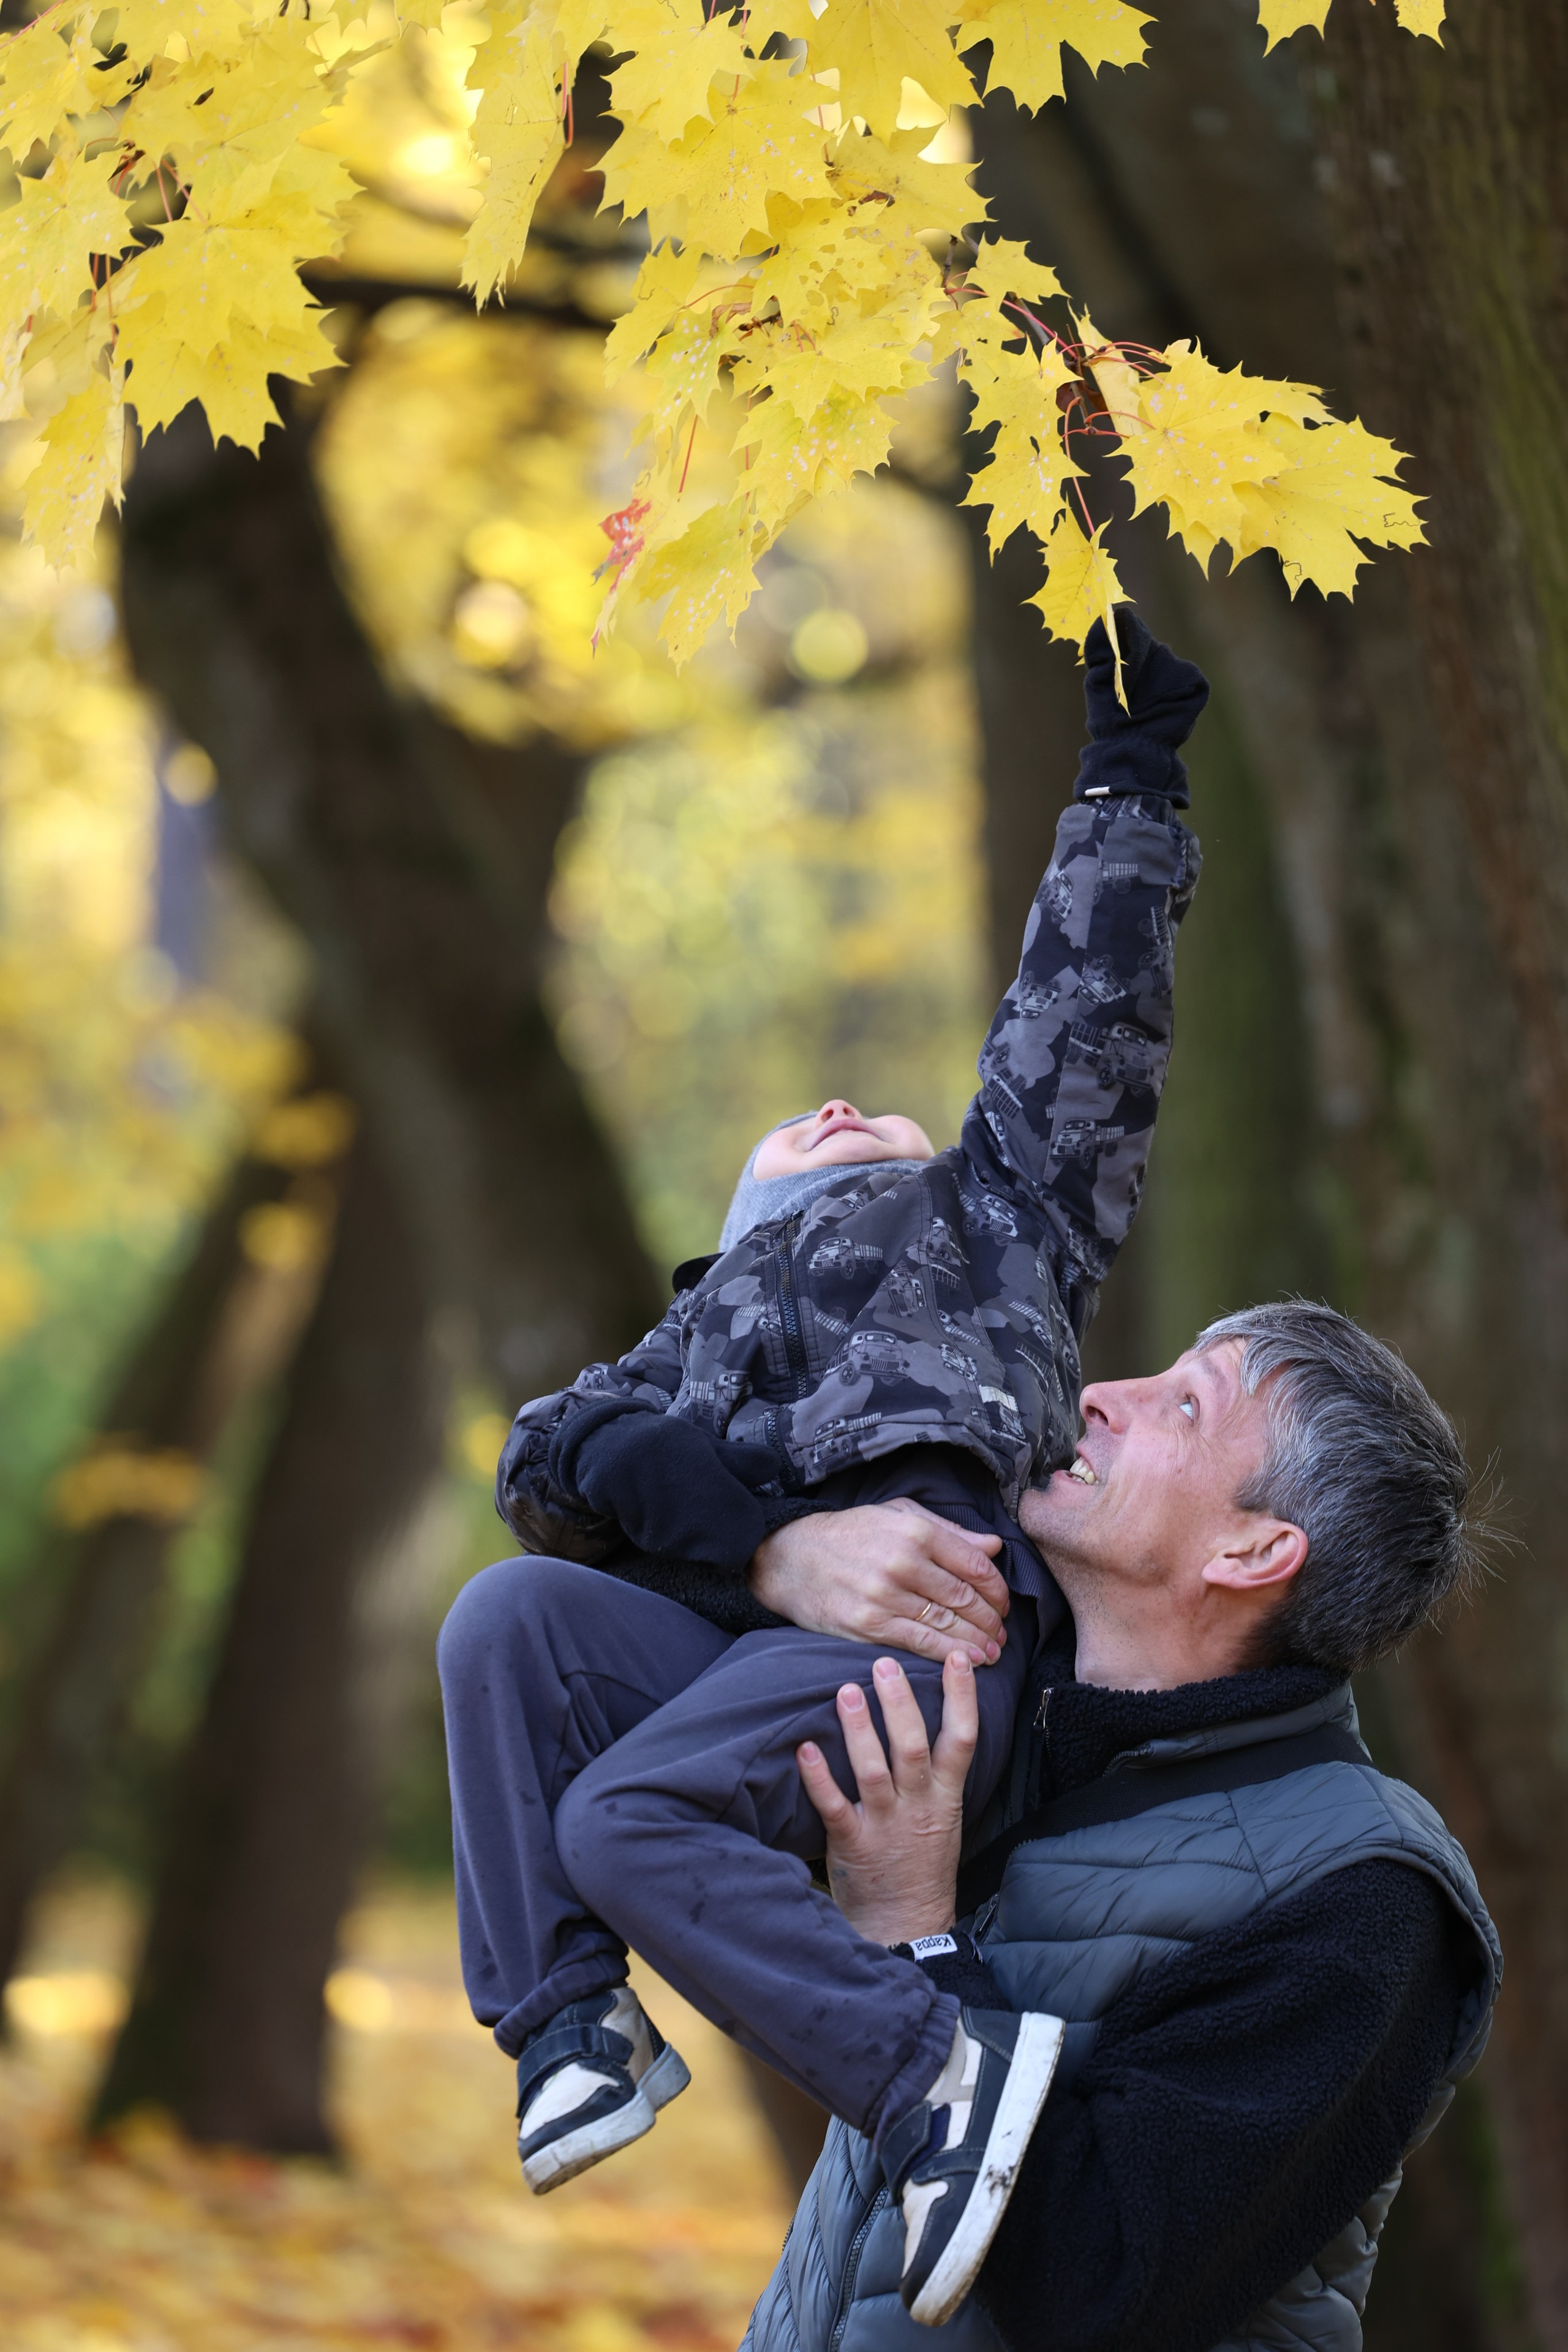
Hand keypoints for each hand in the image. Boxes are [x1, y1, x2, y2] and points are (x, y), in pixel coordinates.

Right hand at [748, 1499, 1009, 1665]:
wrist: (790, 1558)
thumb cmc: (848, 1535)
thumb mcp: (898, 1516)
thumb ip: (948, 1531)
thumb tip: (994, 1546)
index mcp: (915, 1531)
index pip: (974, 1564)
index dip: (996, 1588)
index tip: (1003, 1602)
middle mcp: (903, 1562)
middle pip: (964, 1597)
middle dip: (990, 1619)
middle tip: (1002, 1632)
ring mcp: (885, 1596)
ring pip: (946, 1624)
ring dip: (977, 1641)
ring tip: (993, 1651)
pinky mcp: (869, 1626)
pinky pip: (920, 1643)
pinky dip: (950, 1655)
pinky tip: (968, 1661)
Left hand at [796, 1652, 974, 1943]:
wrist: (907, 1927)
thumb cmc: (922, 1864)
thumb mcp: (945, 1816)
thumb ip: (938, 1772)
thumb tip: (931, 1712)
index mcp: (945, 1796)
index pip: (963, 1739)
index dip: (963, 1697)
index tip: (960, 1656)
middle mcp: (918, 1806)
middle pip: (915, 1747)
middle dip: (901, 1704)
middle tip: (885, 1664)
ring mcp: (885, 1825)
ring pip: (874, 1770)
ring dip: (859, 1730)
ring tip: (845, 1691)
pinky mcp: (852, 1845)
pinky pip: (834, 1807)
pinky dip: (819, 1778)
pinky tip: (805, 1749)